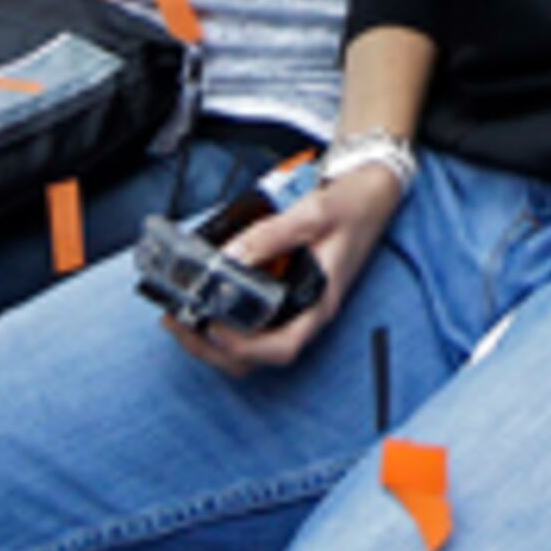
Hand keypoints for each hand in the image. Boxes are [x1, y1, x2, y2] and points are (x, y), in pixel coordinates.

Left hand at [165, 160, 407, 380]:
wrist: (371, 194)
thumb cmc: (351, 207)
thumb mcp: (313, 214)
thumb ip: (272, 235)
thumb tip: (231, 256)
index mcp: (320, 302)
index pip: (283, 347)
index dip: (245, 347)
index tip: (214, 328)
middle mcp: (307, 313)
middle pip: (258, 356)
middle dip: (214, 348)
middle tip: (178, 322)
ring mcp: (296, 307)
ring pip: (251, 344)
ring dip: (214, 340)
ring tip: (181, 316)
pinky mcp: (286, 295)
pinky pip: (253, 322)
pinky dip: (224, 319)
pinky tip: (203, 299)